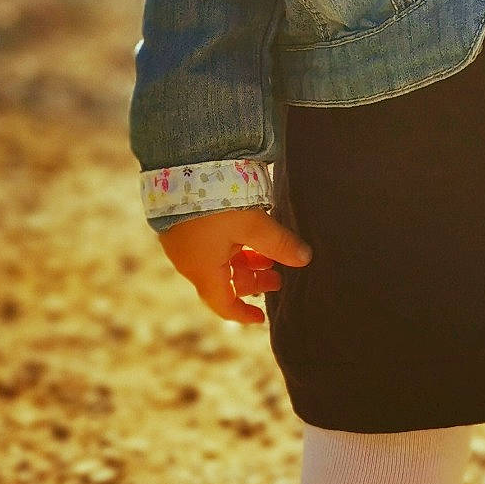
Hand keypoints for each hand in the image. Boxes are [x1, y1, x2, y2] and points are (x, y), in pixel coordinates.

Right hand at [155, 206, 312, 326]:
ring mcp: (182, 241)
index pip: (223, 304)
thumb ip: (280, 244)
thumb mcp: (253, 224)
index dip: (243, 314)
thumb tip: (306, 259)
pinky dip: (230, 246)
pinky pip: (208, 244)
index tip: (261, 317)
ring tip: (267, 254)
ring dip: (243, 261)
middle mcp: (188, 261)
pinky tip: (246, 233)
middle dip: (252, 280)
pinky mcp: (180, 222)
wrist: (179, 166)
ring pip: (217, 261)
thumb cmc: (215, 201)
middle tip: (278, 277)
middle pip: (223, 281)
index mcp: (202, 270)